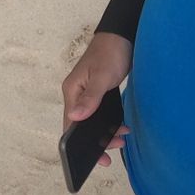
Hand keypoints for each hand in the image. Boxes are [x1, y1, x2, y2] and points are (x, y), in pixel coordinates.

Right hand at [62, 31, 132, 165]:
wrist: (122, 36)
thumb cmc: (110, 53)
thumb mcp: (102, 77)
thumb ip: (90, 98)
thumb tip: (75, 118)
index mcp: (72, 91)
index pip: (71, 123)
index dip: (80, 144)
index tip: (98, 158)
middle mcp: (77, 94)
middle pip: (81, 126)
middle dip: (97, 141)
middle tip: (117, 148)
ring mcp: (88, 94)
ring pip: (92, 121)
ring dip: (106, 133)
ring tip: (123, 138)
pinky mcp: (99, 93)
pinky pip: (100, 114)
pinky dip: (111, 123)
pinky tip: (123, 127)